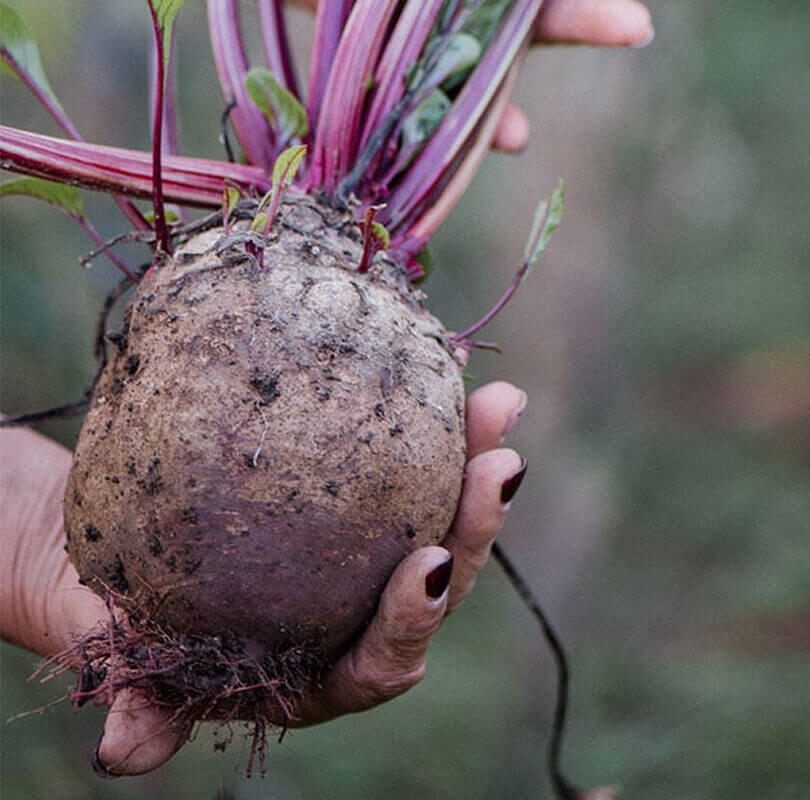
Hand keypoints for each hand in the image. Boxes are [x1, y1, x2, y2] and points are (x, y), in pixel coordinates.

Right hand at [0, 381, 527, 775]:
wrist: (114, 561)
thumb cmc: (128, 617)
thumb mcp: (127, 657)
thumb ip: (146, 702)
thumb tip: (126, 753)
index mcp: (318, 671)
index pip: (381, 660)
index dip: (410, 621)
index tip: (427, 567)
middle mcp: (355, 617)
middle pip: (436, 582)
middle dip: (475, 527)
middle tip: (500, 464)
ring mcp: (363, 557)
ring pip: (438, 515)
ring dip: (473, 459)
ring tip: (499, 398)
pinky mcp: (357, 507)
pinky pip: (405, 466)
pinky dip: (431, 425)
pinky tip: (449, 370)